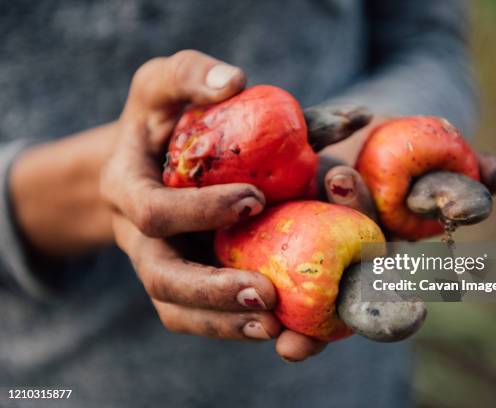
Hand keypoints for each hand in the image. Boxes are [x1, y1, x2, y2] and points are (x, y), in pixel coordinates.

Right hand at [101, 51, 282, 343]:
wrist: (146, 160)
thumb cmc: (159, 119)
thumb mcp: (163, 83)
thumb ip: (190, 74)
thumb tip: (234, 81)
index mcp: (125, 189)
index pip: (152, 212)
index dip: (198, 212)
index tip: (254, 199)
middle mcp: (137, 238)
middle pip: (162, 279)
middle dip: (212, 290)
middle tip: (267, 293)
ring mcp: (158, 264)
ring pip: (179, 310)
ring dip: (225, 323)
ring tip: (276, 327)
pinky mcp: (182, 282)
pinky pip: (199, 317)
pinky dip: (233, 327)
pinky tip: (276, 327)